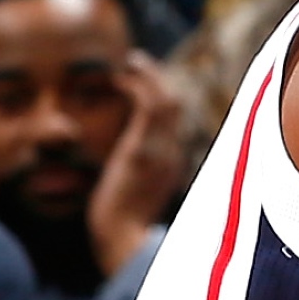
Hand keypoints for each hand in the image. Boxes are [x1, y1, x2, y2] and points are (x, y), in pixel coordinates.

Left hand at [89, 49, 186, 275]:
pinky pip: (150, 107)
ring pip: (168, 100)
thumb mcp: (136, 198)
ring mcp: (160, 150)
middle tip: (137, 63)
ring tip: (132, 60)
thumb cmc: (125, 226)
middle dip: (159, 80)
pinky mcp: (143, 149)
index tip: (145, 83)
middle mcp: (171, 153)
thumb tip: (135, 176)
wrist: (124, 240)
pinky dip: (139, 85)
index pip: (175, 122)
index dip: (164, 98)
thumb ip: (141, 180)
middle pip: (178, 105)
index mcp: (171, 163)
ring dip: (150, 75)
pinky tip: (120, 77)